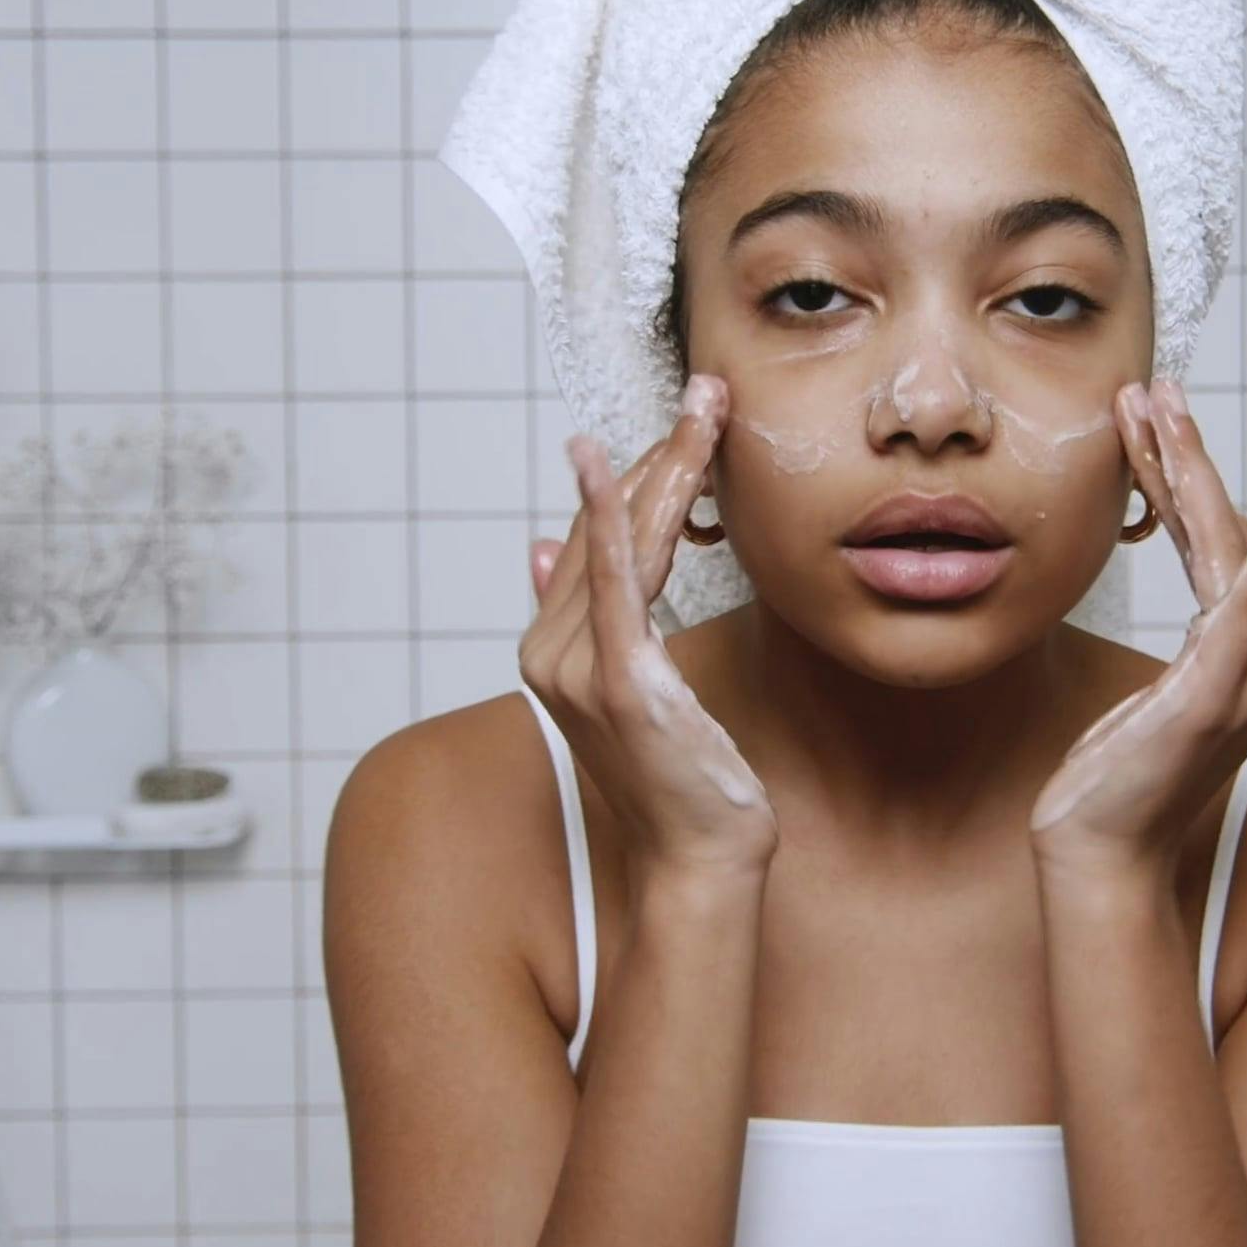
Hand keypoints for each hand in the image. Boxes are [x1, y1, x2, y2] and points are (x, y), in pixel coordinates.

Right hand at [521, 376, 777, 880]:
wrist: (698, 859)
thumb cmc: (680, 779)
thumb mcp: (631, 690)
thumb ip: (584, 618)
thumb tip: (538, 549)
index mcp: (549, 651)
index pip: (590, 539)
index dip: (633, 472)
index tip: (684, 418)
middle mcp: (549, 654)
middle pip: (607, 529)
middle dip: (660, 452)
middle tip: (708, 388)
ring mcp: (577, 667)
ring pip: (623, 540)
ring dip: (665, 463)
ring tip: (705, 405)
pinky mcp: (618, 678)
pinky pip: (613, 579)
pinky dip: (608, 514)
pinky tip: (611, 463)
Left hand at [1028, 376, 1246, 885]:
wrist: (1101, 851)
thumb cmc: (1127, 776)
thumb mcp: (1182, 693)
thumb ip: (1240, 633)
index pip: (1224, 542)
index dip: (1189, 474)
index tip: (1154, 414)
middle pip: (1230, 535)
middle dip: (1188, 454)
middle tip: (1157, 384)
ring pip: (1230, 553)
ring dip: (1196, 473)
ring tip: (1163, 407)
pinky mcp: (1215, 697)